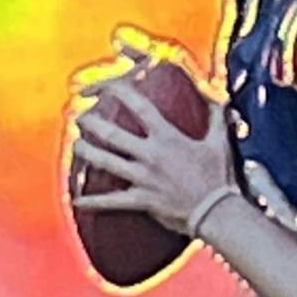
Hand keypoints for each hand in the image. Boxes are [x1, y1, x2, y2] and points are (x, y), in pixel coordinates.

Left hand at [71, 48, 235, 235]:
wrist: (216, 211)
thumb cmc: (218, 176)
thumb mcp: (220, 142)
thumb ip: (216, 116)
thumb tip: (218, 95)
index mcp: (167, 136)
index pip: (139, 107)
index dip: (120, 92)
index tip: (107, 85)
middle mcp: (150, 154)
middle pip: (112, 134)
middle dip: (92, 123)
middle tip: (79, 117)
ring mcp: (143, 178)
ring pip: (107, 162)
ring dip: (87, 152)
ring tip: (76, 145)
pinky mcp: (142, 200)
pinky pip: (112, 201)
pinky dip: (93, 201)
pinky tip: (77, 200)